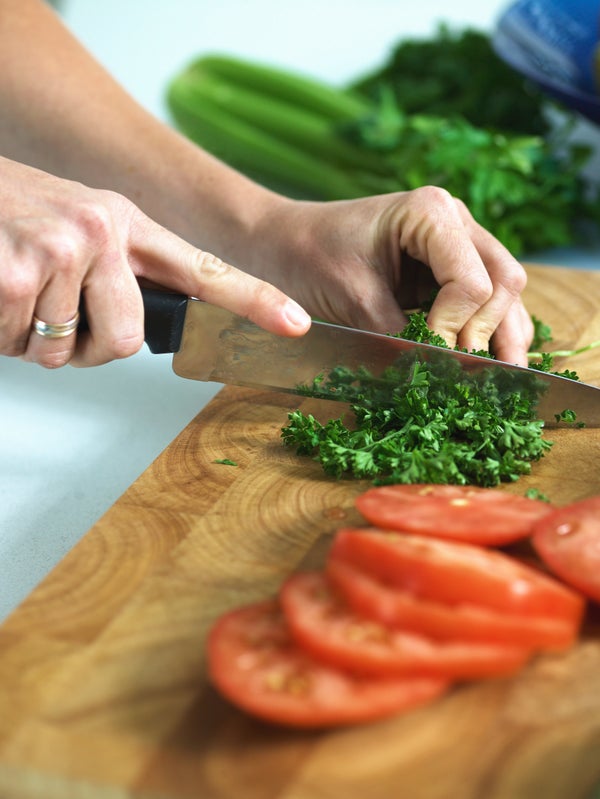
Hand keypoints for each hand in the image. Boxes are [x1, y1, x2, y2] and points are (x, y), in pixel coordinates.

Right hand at [0, 158, 309, 367]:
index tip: (296, 324)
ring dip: (34, 339)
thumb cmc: (8, 211)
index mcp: (125, 222)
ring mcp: (58, 251)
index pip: (203, 269)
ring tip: (14, 290)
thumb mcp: (75, 224)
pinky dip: (0, 335)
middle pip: (127, 342)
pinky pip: (20, 346)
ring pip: (66, 352)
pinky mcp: (11, 275)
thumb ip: (117, 270)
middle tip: (53, 314)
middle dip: (87, 347)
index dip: (254, 301)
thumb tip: (132, 331)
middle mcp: (100, 231)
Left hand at [251, 187, 532, 365]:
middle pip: (504, 280)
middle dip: (488, 331)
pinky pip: (484, 297)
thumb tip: (440, 378)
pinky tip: (487, 360)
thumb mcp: (353, 300)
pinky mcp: (447, 268)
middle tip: (470, 374)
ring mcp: (456, 242)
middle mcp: (454, 221)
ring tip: (501, 378)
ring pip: (504, 290)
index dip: (457, 327)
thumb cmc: (308, 259)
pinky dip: (487, 328)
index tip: (430, 355)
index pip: (473, 281)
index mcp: (430, 213)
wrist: (281, 245)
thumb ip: (399, 337)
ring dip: (501, 333)